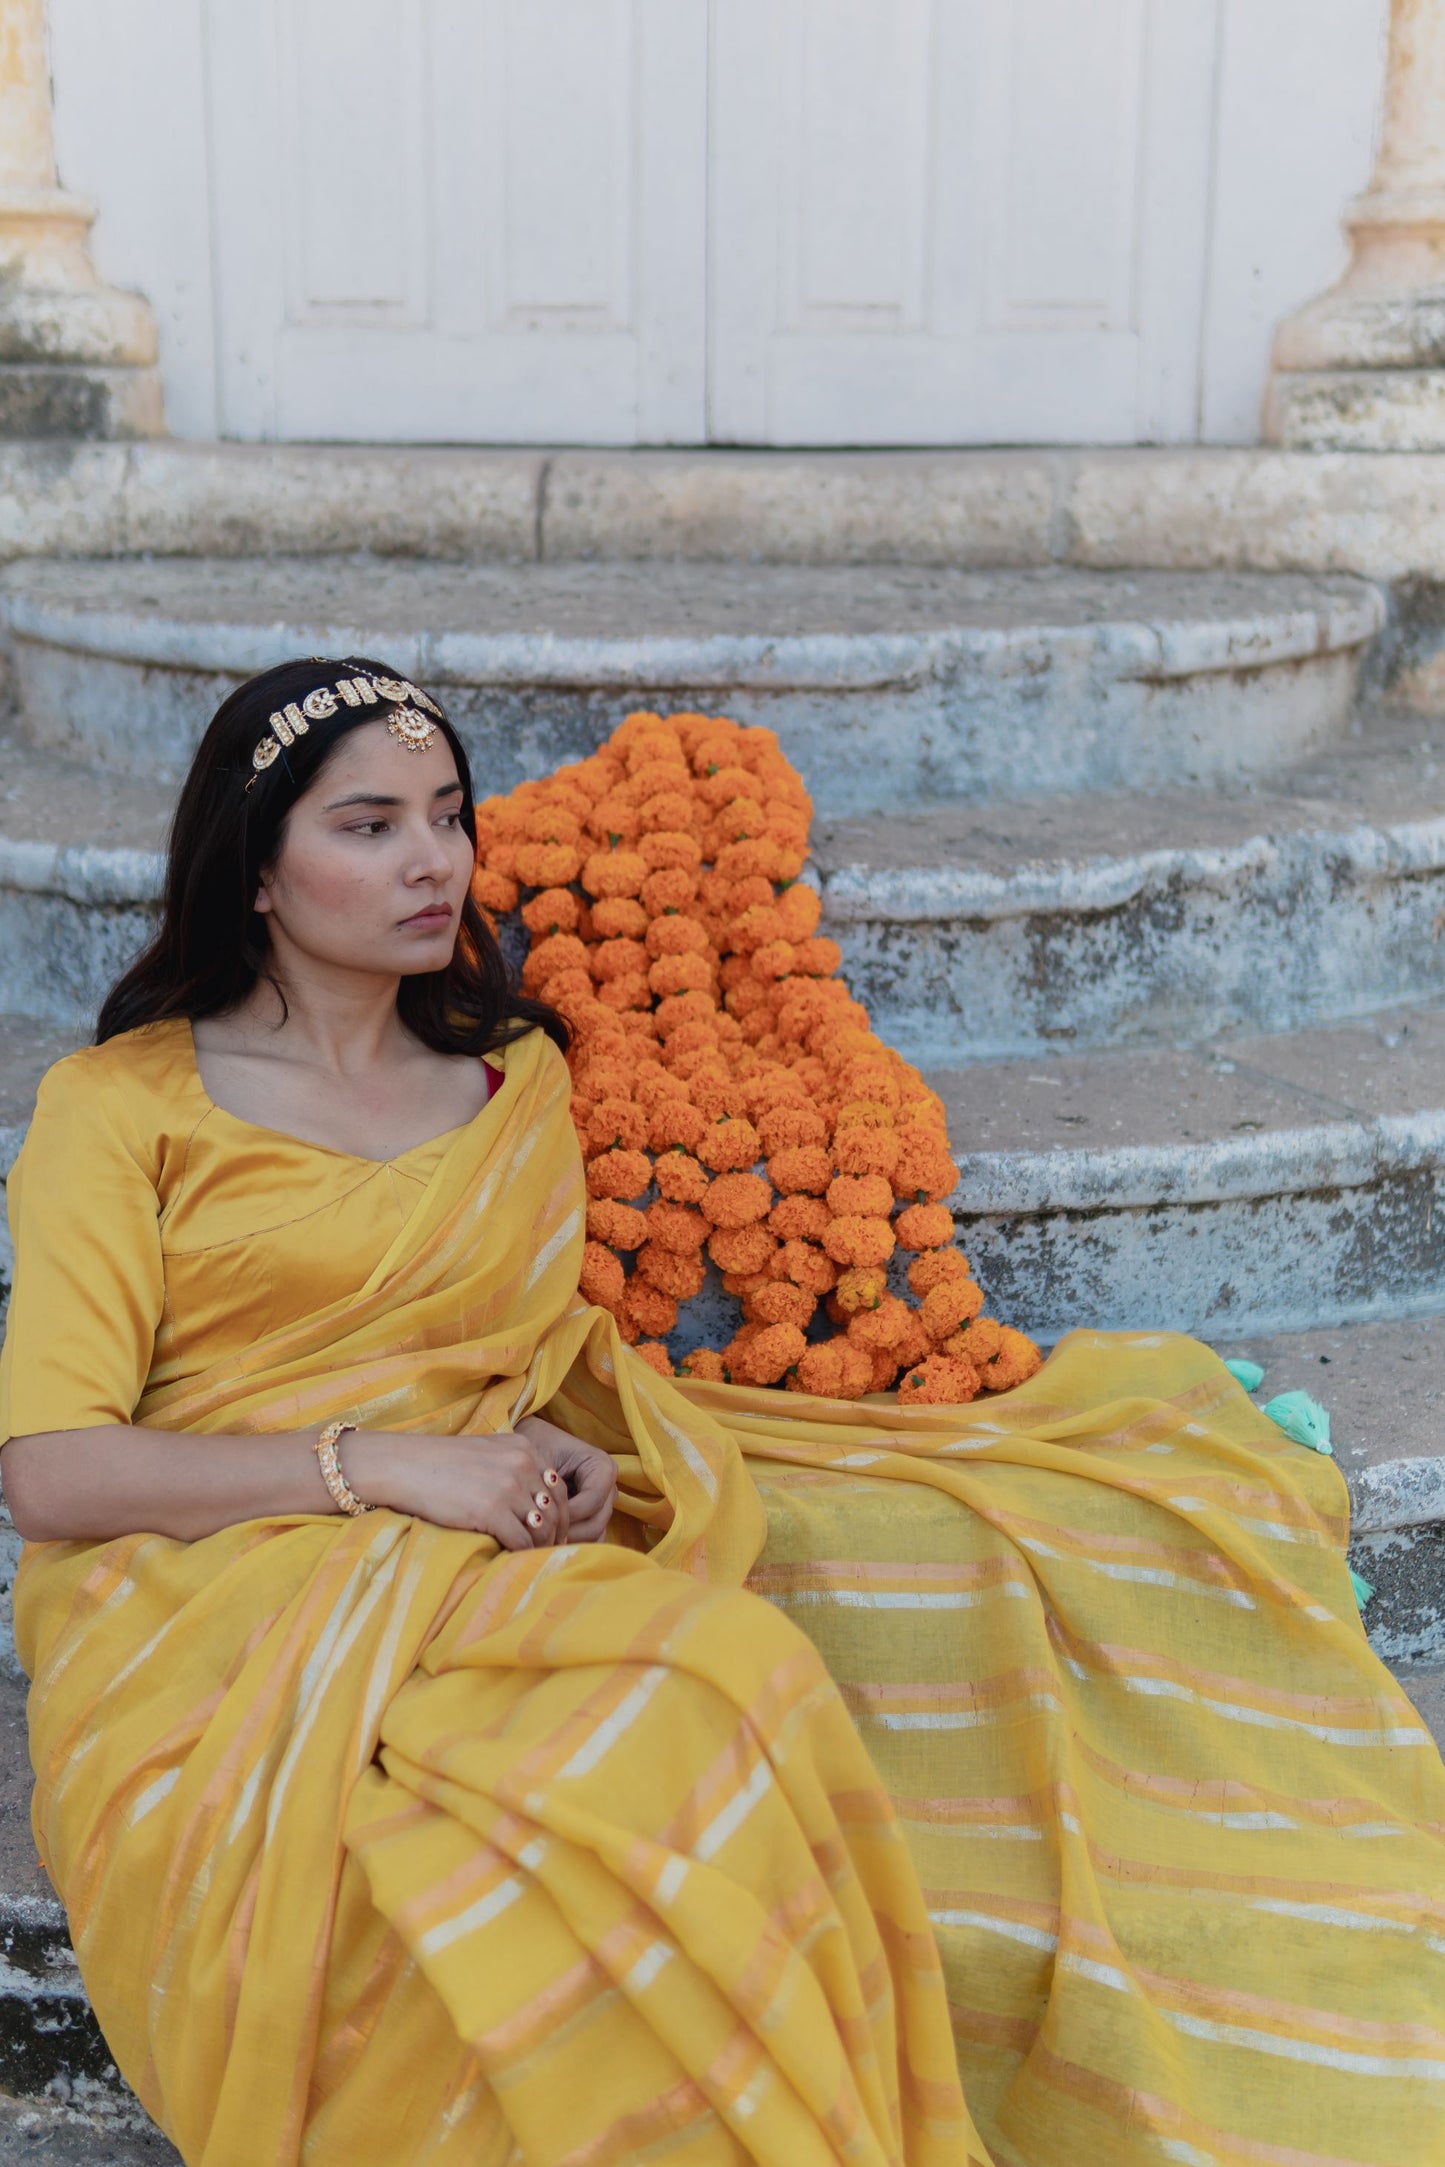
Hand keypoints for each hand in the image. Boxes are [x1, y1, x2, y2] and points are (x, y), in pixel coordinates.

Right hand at [347, 1431, 569, 1549]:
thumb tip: (540, 1503)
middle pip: (556, 1509)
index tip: (557, 1532)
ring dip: (540, 1547)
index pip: (559, 1487)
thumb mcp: (488, 1453)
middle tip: (552, 1552)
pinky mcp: (492, 1511)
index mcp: (525, 1448)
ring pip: (541, 1528)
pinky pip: (521, 1541)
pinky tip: (513, 1559)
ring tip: (534, 1559)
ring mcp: (508, 1487)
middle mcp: (523, 1465)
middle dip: (557, 1533)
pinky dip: (521, 1554)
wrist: (404, 1466)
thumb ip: (515, 1469)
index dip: (561, 1514)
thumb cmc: (442, 1463)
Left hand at [516, 1416, 616, 1543]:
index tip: (542, 1517)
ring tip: (540, 1540)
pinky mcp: (595, 1520)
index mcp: (602, 1466)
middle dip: (567, 1532)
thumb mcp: (540, 1460)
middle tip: (538, 1536)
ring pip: (594, 1536)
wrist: (532, 1445)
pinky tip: (546, 1542)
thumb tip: (543, 1517)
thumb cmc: (534, 1446)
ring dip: (567, 1541)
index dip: (568, 1513)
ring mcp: (604, 1506)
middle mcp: (609, 1488)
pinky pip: (589, 1541)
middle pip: (596, 1522)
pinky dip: (569, 1545)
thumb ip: (547, 1485)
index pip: (593, 1500)